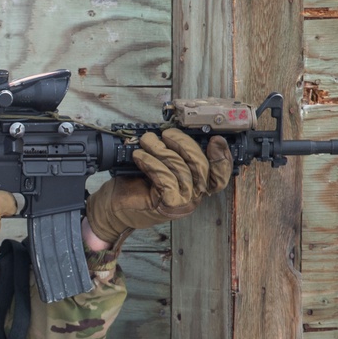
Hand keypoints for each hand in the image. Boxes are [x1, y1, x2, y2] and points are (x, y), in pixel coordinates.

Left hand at [85, 128, 232, 244]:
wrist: (115, 206)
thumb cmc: (137, 184)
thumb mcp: (160, 165)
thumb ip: (174, 154)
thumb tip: (175, 132)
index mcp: (197, 186)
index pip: (220, 176)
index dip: (222, 158)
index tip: (215, 139)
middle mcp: (194, 196)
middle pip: (201, 166)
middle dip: (183, 144)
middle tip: (166, 134)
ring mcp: (183, 202)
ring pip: (180, 169)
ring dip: (161, 150)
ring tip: (146, 141)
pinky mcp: (167, 205)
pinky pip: (166, 178)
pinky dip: (152, 163)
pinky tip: (140, 156)